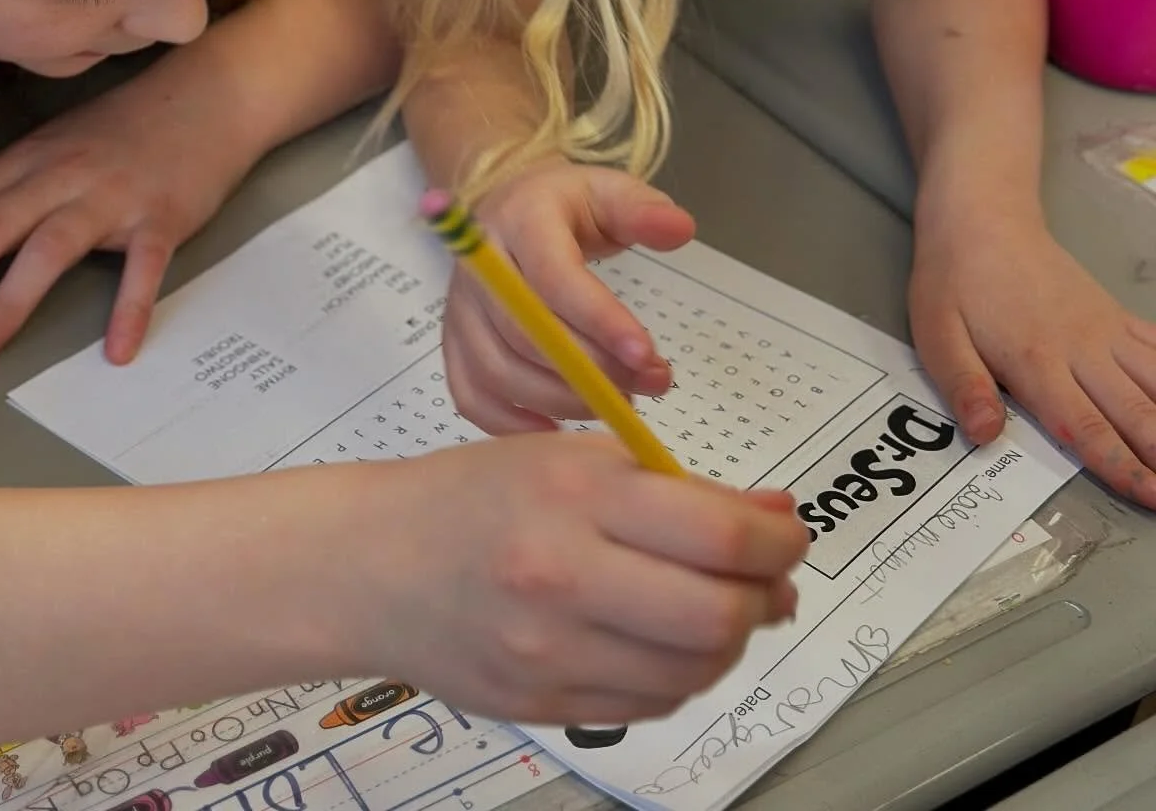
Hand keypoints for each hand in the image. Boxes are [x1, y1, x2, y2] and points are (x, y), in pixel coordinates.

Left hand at [0, 56, 253, 366]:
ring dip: (5, 304)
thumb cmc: (129, 127)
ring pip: (48, 248)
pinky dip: (129, 309)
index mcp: (29, 158)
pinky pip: (143, 267)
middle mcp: (61, 174)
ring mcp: (113, 195)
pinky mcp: (163, 216)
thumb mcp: (59, 143)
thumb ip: (15, 183)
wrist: (210, 95)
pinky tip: (118, 350)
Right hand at [362, 433, 805, 727]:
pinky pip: (651, 705)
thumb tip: (773, 517)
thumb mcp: (570, 457)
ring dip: (728, 641)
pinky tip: (663, 639)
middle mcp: (564, 575)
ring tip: (718, 608)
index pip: (718, 533)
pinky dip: (679, 674)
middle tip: (768, 580)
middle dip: (764, 598)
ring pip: (694, 669)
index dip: (778, 541)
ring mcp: (552, 650)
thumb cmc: (471, 496)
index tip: (788, 534)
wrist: (374, 563)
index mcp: (574, 494)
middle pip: (718, 615)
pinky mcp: (545, 704)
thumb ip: (672, 488)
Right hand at [443, 159, 694, 434]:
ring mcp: (462, 309)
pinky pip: (471, 395)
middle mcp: (480, 267)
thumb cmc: (566, 206)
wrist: (509, 208)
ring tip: (619, 402)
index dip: (599, 320)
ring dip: (562, 400)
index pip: (553, 276)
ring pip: (499, 370)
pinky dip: (510, 424)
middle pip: (525, 333)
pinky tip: (558, 430)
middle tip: (649, 383)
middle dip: (592, 370)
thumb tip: (680, 228)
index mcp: (520, 221)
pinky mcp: (455, 342)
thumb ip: (644, 209)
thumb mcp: (609, 191)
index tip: (647, 356)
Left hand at [910, 217, 1155, 507]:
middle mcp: (1081, 350)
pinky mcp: (1113, 315)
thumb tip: (985, 435)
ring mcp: (1103, 330)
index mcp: (1036, 362)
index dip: (1122, 467)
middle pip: (1135, 412)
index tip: (1152, 497)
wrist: (983, 217)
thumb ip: (961, 385)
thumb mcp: (936, 333)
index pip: (1086, 427)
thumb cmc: (954, 280)